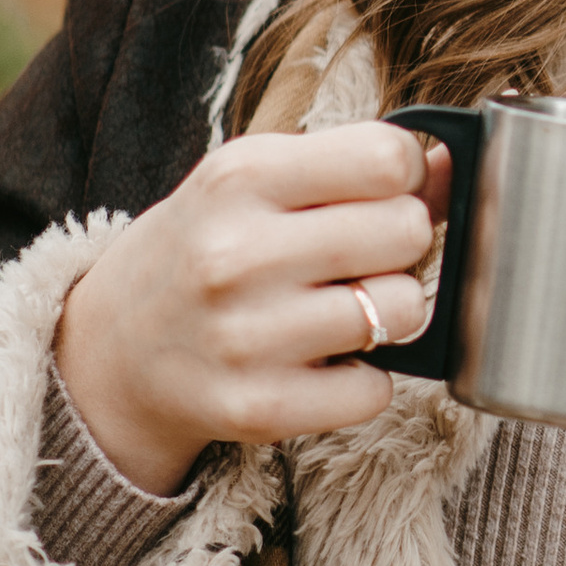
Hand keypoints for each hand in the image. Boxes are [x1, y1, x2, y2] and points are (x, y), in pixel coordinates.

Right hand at [53, 125, 448, 495]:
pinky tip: (322, 361)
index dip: (404, 174)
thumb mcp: (261, 182)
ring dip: (389, 312)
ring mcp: (244, 337)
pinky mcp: (256, 408)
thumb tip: (453, 164)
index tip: (378, 192)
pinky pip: (378, 389)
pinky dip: (365, 379)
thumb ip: (357, 166)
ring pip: (405, 310)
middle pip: (408, 232)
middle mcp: (236, 254)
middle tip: (356, 258)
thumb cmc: (210, 247)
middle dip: (400, 244)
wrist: (112, 352)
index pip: (389, 157)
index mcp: (242, 177)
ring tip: (339, 307)